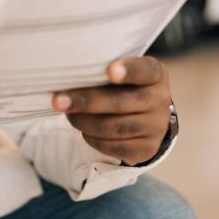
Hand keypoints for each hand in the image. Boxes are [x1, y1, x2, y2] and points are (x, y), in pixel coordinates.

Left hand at [52, 57, 171, 165]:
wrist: (145, 116)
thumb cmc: (125, 86)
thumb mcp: (122, 72)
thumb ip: (104, 71)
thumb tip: (68, 75)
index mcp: (155, 74)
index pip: (145, 70)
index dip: (128, 70)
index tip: (109, 71)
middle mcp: (160, 100)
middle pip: (119, 103)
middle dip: (85, 102)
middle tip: (58, 101)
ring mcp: (156, 126)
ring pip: (113, 127)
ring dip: (84, 122)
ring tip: (68, 114)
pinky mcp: (147, 148)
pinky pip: (114, 146)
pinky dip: (93, 138)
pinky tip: (83, 129)